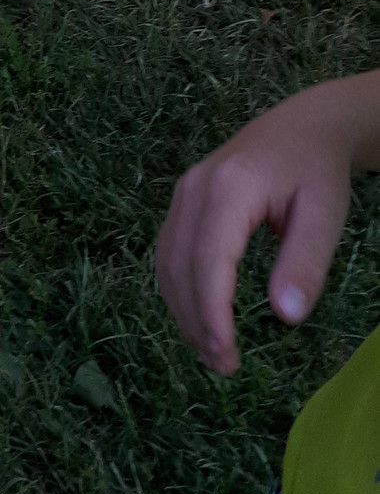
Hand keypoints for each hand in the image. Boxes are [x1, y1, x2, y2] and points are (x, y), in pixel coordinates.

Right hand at [156, 82, 363, 373]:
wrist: (303, 126)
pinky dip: (179, 289)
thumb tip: (286, 317)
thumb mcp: (325, 217)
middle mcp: (194, 188)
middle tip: (224, 367)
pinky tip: (199, 316)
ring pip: (168, 260)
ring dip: (183, 310)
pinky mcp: (183, 199)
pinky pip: (170, 250)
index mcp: (229, 189)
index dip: (212, 313)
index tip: (227, 358)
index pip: (209, 261)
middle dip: (195, 321)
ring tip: (213, 352)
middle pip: (181, 265)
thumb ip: (305, 264)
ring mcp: (183, 191)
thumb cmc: (317, 173)